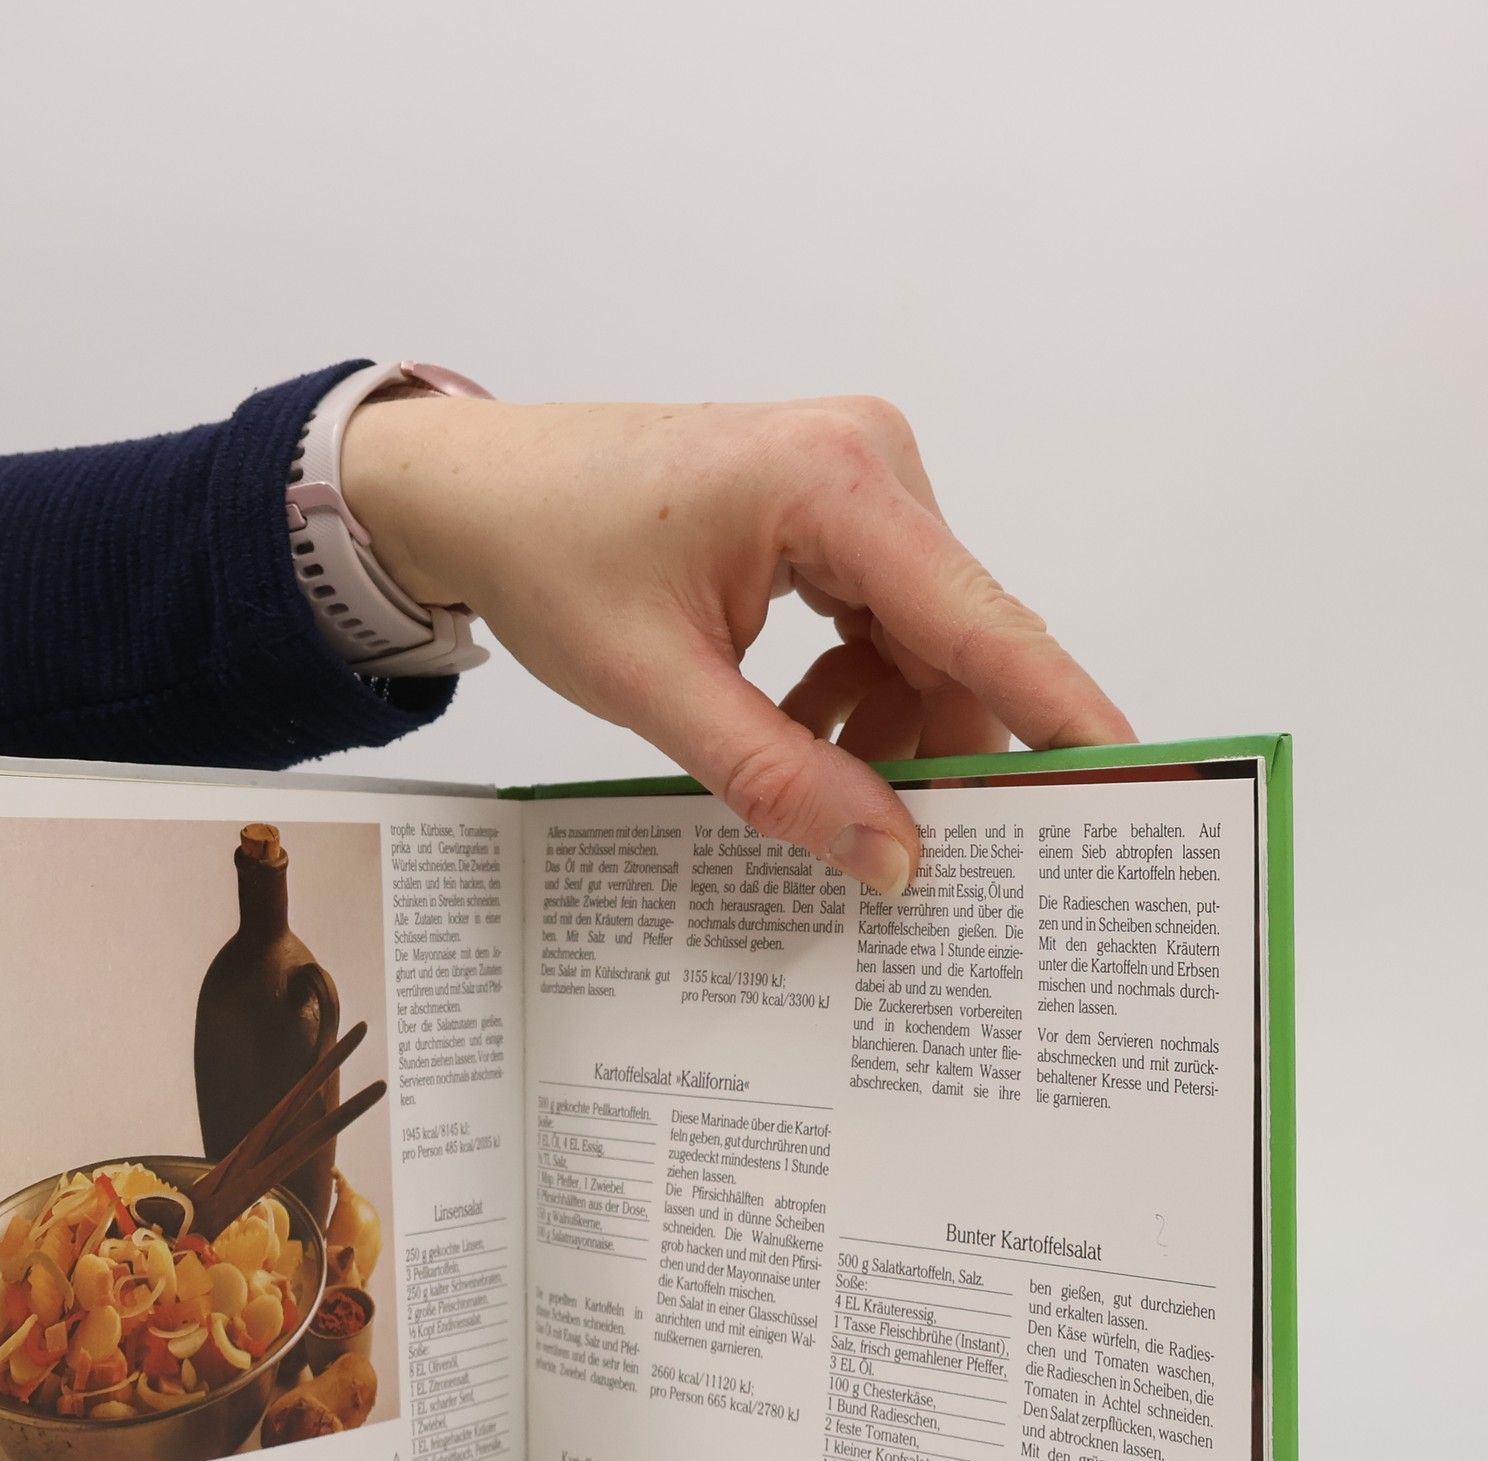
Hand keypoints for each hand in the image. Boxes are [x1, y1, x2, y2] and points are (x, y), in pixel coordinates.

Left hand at [345, 393, 1133, 894]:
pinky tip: (797, 734)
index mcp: (835, 481)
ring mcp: (852, 482)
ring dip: (885, 727)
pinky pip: (878, 622)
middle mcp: (868, 463)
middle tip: (945, 855)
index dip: (1061, 712)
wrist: (469, 490)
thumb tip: (892, 856)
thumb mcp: (657, 686)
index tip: (1132, 782)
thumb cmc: (544, 551)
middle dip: (945, 747)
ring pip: (918, 640)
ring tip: (825, 795)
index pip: (982, 617)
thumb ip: (778, 776)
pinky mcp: (827, 512)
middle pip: (956, 637)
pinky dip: (851, 692)